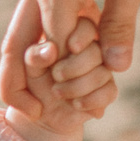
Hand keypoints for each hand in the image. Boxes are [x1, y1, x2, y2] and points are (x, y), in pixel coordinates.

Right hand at [0, 0, 139, 121]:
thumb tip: (116, 69)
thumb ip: (121, 26)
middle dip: (26, 84)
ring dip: (41, 63)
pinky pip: (50, 13)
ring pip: (30, 29)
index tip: (86, 110)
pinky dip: (58, 39)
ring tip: (52, 95)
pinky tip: (75, 56)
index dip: (65, 84)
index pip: (50, 52)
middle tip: (41, 116)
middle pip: (18, 45)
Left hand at [6, 17, 112, 140]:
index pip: (87, 26)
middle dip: (76, 66)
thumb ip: (35, 56)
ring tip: (57, 93)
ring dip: (79, 86)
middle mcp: (93, 49)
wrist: (42, 113)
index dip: (81, 36)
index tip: (70, 47)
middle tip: (56, 75)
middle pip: (97, 50)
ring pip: (104, 72)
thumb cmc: (34, 83)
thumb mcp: (29, 69)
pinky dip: (92, 99)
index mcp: (74, 35)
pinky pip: (110, 91)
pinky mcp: (108, 90)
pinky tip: (76, 104)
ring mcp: (103, 69)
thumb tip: (51, 50)